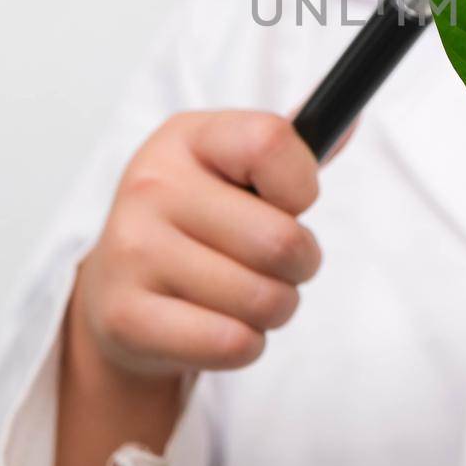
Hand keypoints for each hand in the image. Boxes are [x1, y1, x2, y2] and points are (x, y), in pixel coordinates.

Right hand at [55, 110, 322, 465]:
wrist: (115, 293)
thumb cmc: (195, 225)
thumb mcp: (230, 169)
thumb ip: (288, 149)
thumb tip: (350, 121)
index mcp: (186, 138)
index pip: (271, 143)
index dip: (300, 185)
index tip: (286, 202)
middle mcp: (151, 185)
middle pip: (282, 240)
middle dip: (300, 265)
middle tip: (275, 266)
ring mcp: (132, 251)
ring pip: (264, 300)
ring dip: (274, 309)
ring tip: (241, 295)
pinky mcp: (125, 318)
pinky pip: (233, 343)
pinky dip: (244, 345)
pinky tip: (215, 325)